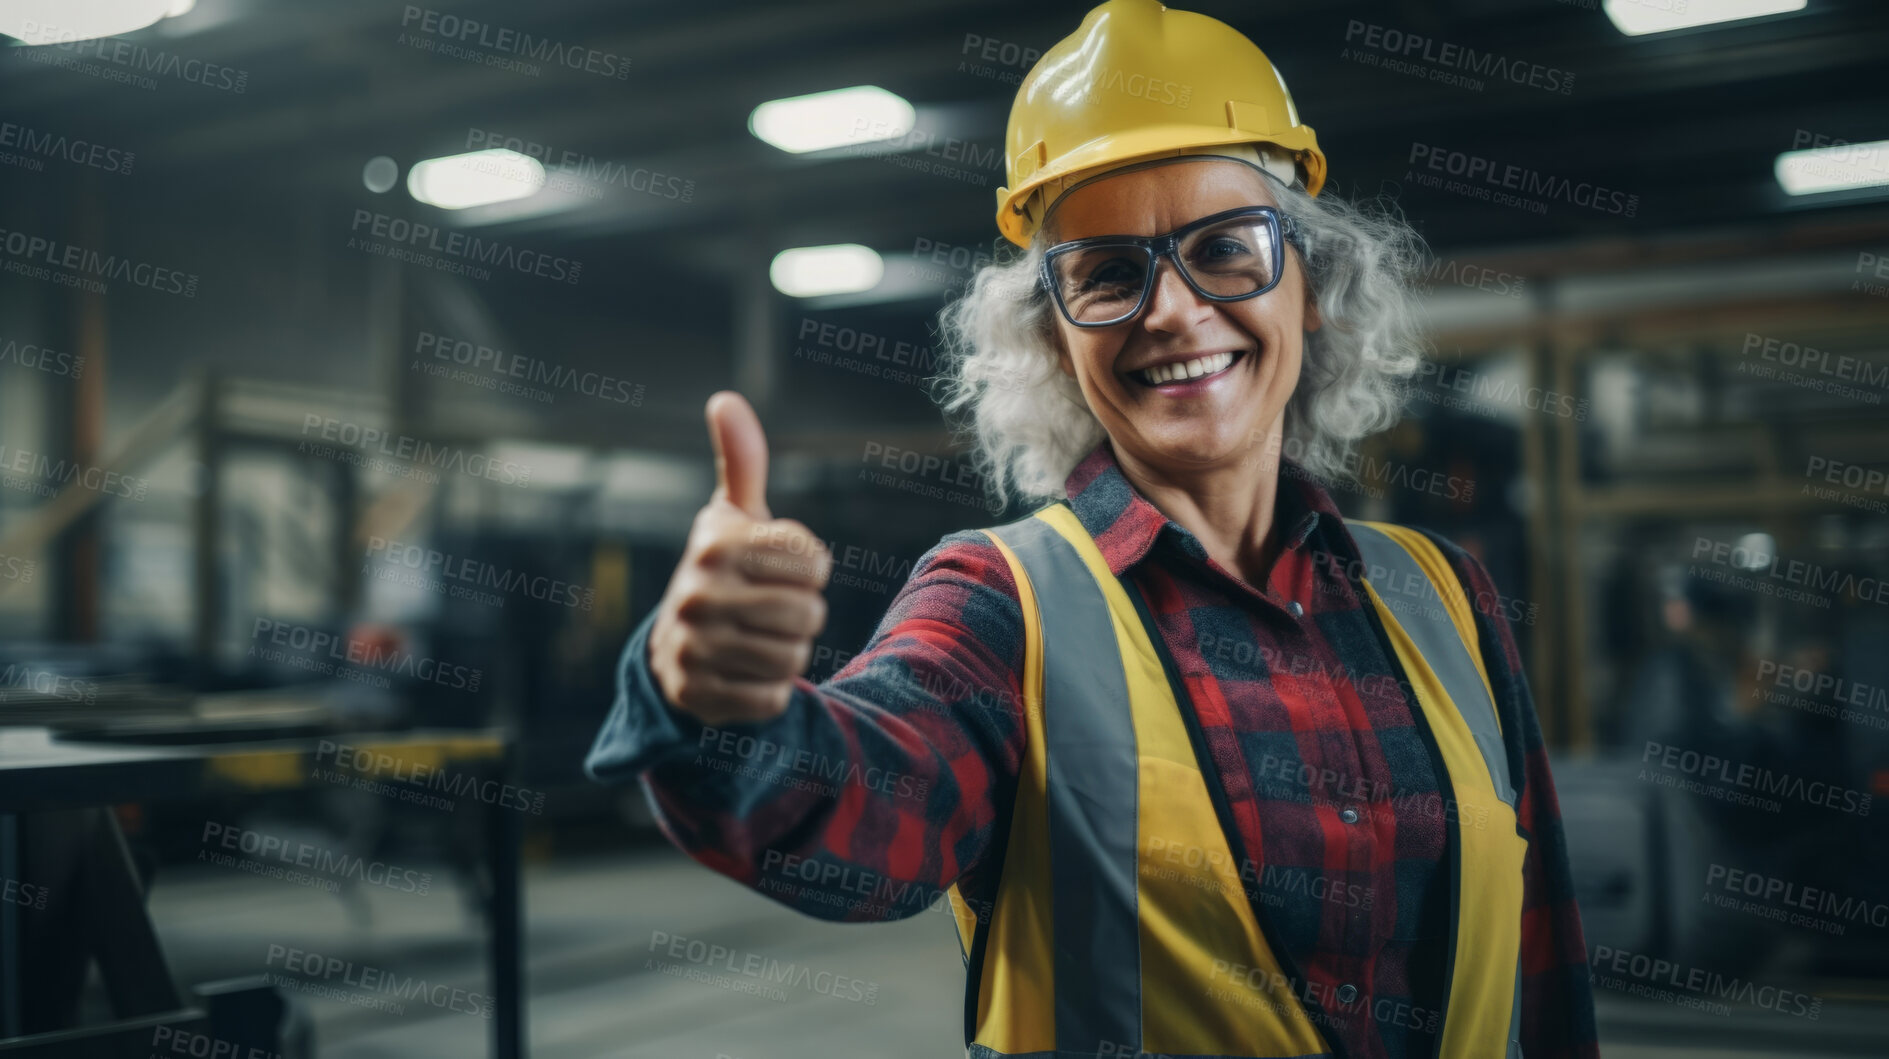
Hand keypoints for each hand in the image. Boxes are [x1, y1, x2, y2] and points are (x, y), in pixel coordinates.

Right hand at [647, 392, 831, 724]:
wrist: (674, 649)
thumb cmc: (723, 571)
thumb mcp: (732, 516)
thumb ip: (742, 461)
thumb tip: (725, 399)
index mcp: (715, 545)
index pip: (814, 563)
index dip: (810, 570)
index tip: (782, 571)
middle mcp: (698, 594)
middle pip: (808, 614)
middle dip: (803, 616)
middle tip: (771, 611)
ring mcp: (694, 648)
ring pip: (794, 658)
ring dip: (788, 654)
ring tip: (758, 640)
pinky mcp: (699, 697)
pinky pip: (773, 698)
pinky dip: (771, 690)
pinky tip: (745, 673)